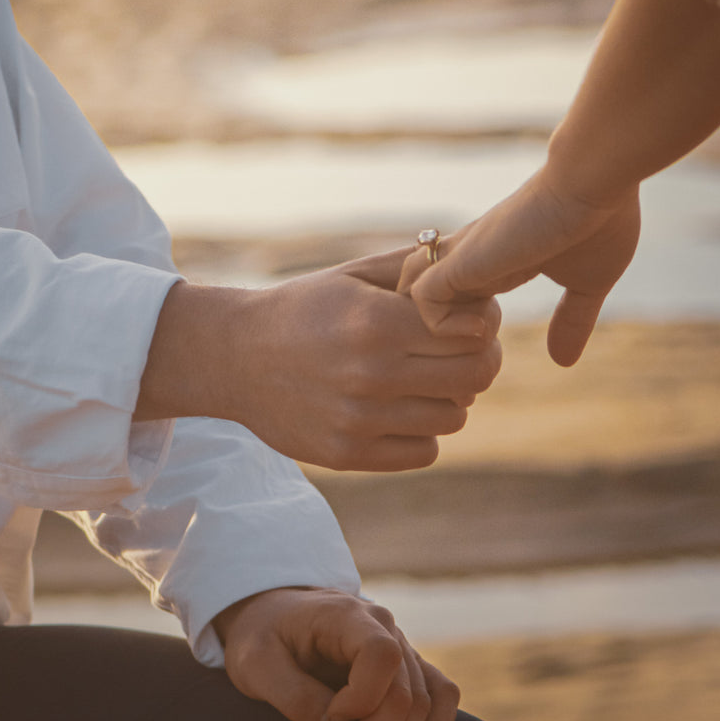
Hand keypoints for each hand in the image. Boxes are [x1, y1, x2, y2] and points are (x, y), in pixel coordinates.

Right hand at [137, 248, 501, 471]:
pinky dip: (422, 432)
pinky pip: (424, 451)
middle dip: (478, 361)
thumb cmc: (304, 308)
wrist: (235, 358)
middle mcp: (371, 374)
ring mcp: (359, 420)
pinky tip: (400, 409)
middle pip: (475, 377)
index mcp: (376, 322)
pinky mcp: (348, 455)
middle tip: (460, 352)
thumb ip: (414, 268)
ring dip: (447, 398)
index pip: (474, 331)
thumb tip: (474, 266)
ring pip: (453, 418)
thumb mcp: (354, 275)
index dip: (484, 324)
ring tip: (422, 380)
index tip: (471, 320)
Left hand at [214, 586, 459, 720]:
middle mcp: (382, 626)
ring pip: (421, 703)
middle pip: (402, 691)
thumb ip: (292, 693)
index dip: (364, 697)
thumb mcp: (254, 662)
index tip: (330, 719)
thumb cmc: (261, 636)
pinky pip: (441, 694)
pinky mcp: (406, 666)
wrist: (274, 617)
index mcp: (345, 614)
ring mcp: (399, 645)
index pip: (381, 654)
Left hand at [402, 169, 639, 365]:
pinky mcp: (463, 260)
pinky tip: (482, 331)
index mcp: (489, 265)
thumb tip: (563, 361)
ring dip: (430, 338)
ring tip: (471, 354)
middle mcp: (464, 261)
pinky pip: (421, 300)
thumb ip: (572, 320)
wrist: (596, 180)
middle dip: (422, 343)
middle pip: (408, 301)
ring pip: (405, 300)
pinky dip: (441, 328)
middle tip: (459, 374)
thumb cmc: (599, 220)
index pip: (444, 302)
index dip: (451, 338)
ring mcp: (460, 259)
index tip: (479, 362)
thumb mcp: (586, 284)